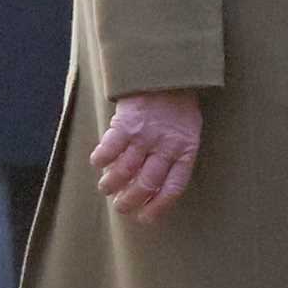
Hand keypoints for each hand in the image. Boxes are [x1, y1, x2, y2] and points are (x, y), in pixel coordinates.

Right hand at [90, 89, 201, 223]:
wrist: (167, 70)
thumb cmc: (178, 105)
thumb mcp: (188, 129)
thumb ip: (175, 156)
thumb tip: (153, 189)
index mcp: (186, 148)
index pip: (174, 187)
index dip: (158, 207)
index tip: (144, 218)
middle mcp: (166, 144)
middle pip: (145, 185)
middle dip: (129, 201)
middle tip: (120, 205)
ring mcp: (145, 134)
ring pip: (123, 172)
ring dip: (110, 185)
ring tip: (107, 185)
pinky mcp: (126, 124)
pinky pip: (107, 151)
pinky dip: (100, 161)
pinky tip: (99, 161)